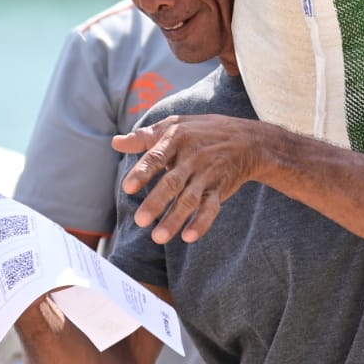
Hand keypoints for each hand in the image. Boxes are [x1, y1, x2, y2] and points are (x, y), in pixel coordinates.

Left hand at [113, 115, 262, 243]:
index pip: (157, 157)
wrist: (248, 139)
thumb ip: (144, 137)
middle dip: (157, 202)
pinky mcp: (219, 190)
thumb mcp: (174, 125)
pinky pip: (211, 208)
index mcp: (176, 140)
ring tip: (158, 238)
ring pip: (190, 200)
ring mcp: (207, 175)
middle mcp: (192, 158)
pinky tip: (189, 237)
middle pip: (172, 182)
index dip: (143, 172)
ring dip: (175, 219)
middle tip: (140, 220)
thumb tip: (116, 143)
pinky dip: (202, 223)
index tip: (128, 188)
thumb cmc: (202, 131)